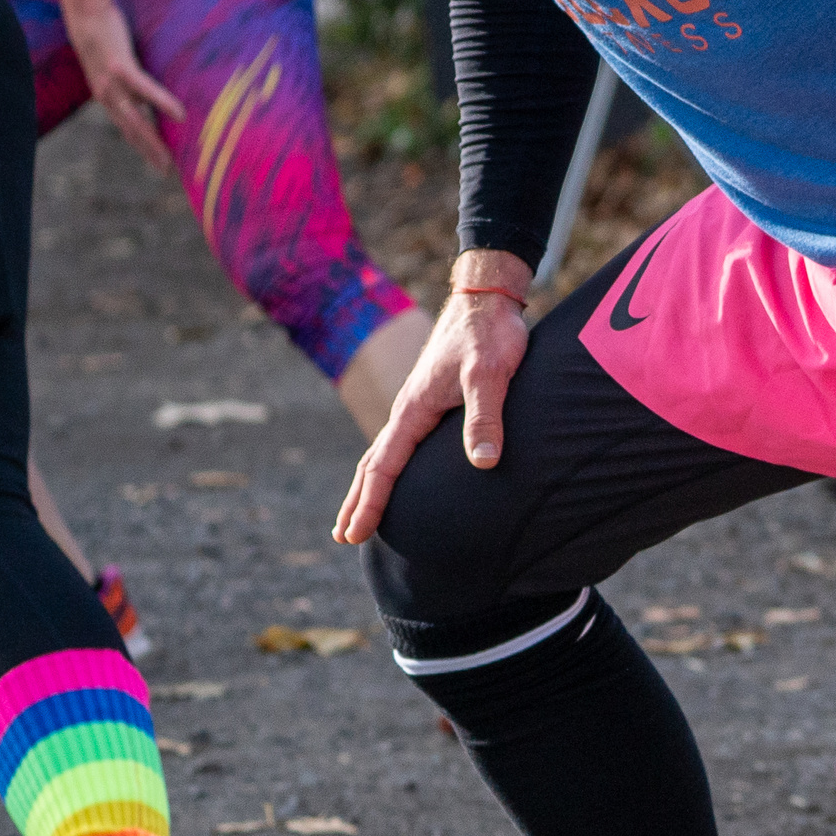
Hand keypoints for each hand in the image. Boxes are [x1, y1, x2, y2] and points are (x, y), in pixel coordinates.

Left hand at [57, 0, 186, 165]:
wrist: (85, 12)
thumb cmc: (102, 32)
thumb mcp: (114, 61)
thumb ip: (130, 77)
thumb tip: (147, 88)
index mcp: (105, 95)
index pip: (127, 128)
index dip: (142, 147)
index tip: (159, 162)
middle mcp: (106, 95)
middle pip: (131, 131)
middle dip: (149, 153)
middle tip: (167, 171)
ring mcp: (111, 83)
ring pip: (135, 119)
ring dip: (153, 141)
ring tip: (170, 157)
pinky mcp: (120, 67)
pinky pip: (145, 89)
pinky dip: (162, 103)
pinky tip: (180, 114)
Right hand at [335, 286, 529, 547]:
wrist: (486, 298)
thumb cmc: (490, 334)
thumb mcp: (491, 374)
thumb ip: (486, 416)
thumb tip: (484, 463)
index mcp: (415, 407)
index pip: (384, 465)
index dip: (370, 502)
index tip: (354, 533)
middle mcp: (410, 409)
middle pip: (375, 463)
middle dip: (359, 500)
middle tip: (344, 536)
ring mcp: (419, 404)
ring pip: (387, 451)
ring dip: (370, 484)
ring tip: (360, 513)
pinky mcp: (433, 399)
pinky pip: (404, 441)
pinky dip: (392, 464)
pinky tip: (399, 473)